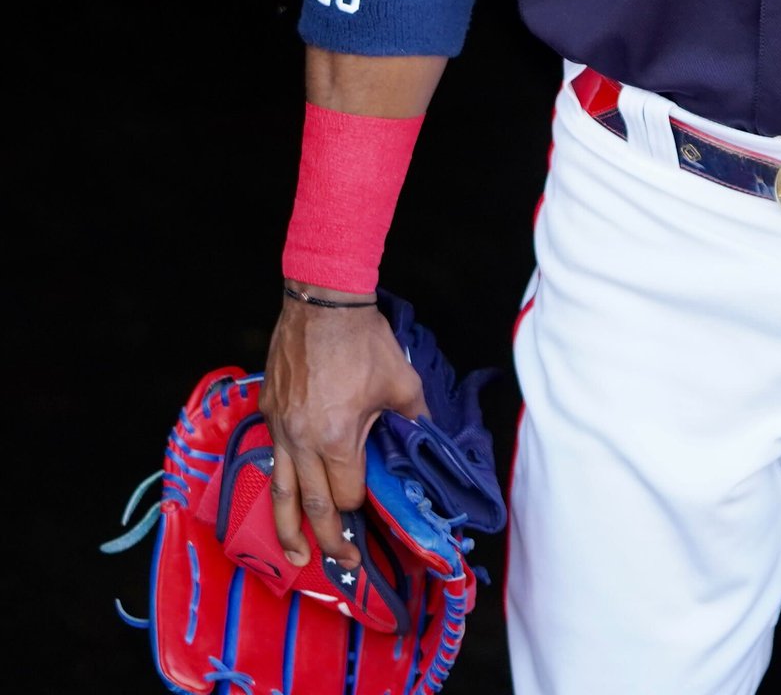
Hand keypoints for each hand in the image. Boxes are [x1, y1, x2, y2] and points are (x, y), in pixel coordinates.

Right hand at [262, 290, 427, 568]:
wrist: (324, 302)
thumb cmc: (363, 340)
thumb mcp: (402, 382)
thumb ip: (415, 420)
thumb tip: (427, 442)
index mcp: (336, 438)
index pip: (345, 494)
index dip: (359, 504)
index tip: (369, 509)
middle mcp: (302, 440)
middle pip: (311, 506)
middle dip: (327, 540)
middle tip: (341, 561)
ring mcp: (280, 427)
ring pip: (280, 492)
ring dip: (286, 530)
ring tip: (293, 557)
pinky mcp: (268, 411)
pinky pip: (272, 456)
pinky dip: (279, 481)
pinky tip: (284, 494)